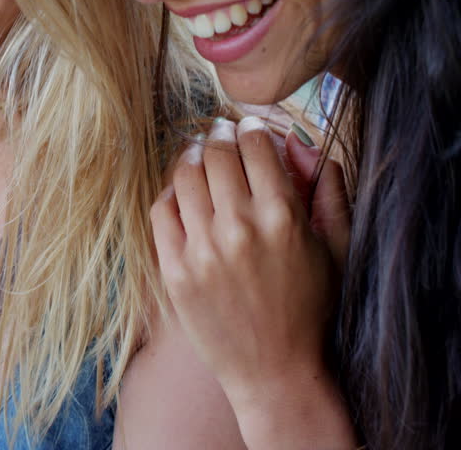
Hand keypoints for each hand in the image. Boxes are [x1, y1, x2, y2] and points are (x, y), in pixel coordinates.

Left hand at [150, 116, 353, 445]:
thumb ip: (329, 192)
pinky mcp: (174, 270)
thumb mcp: (336, 248)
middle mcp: (239, 228)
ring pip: (184, 175)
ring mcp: (202, 250)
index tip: (249, 127)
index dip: (251, 127)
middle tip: (220, 133)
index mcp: (283, 217)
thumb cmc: (311, 307)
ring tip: (198, 155)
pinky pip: (161, 210)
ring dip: (191, 156)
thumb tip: (306, 145)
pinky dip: (170, 192)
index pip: (256, 145)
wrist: (275, 370)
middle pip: (217, 153)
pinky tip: (181, 192)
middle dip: (219, 134)